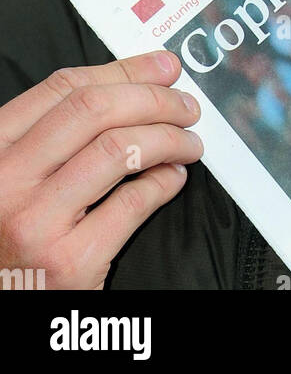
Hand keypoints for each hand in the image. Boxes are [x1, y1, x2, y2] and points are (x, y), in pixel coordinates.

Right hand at [0, 52, 202, 289]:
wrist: (5, 305)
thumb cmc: (13, 237)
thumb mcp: (16, 177)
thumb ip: (55, 135)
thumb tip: (131, 85)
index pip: (64, 88)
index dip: (124, 70)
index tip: (162, 68)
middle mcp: (7, 182)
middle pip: (95, 110)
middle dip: (154, 99)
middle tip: (185, 105)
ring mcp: (36, 223)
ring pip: (119, 150)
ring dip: (170, 138)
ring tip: (188, 142)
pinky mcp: (69, 263)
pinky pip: (134, 203)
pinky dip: (166, 183)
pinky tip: (174, 178)